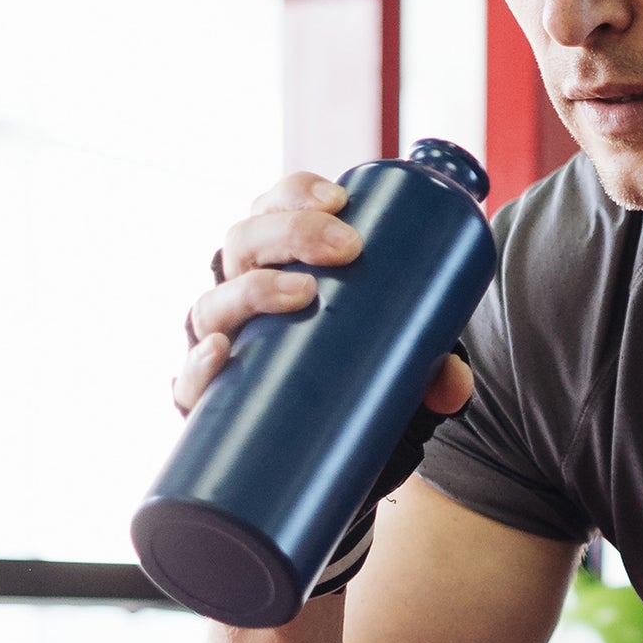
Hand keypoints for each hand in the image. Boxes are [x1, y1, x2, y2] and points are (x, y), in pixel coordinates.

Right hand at [172, 171, 474, 417]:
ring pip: (215, 301)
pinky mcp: (206, 398)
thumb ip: (432, 368)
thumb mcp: (397, 360)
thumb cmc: (353, 374)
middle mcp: (238, 292)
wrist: (315, 449)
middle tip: (348, 247)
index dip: (297, 193)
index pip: (274, 207)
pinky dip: (197, 365)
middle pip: (245, 241)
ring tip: (303, 293)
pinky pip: (188, 380)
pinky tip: (219, 351)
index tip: (341, 199)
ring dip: (253, 287)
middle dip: (292, 231)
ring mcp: (218, 341)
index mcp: (276, 261)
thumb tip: (455, 383)